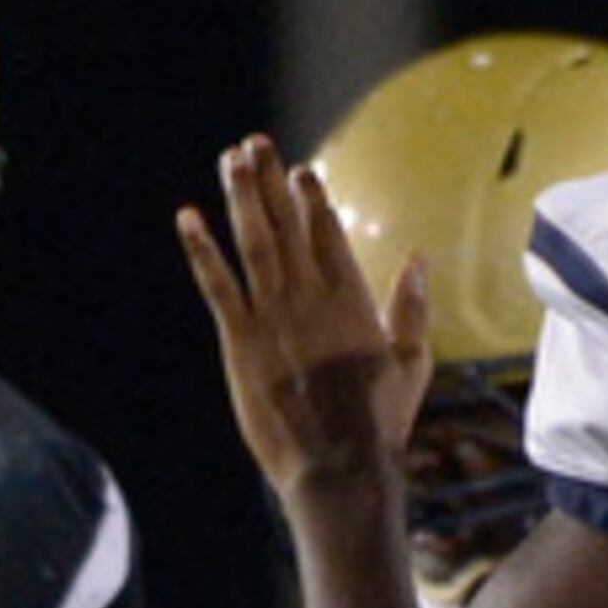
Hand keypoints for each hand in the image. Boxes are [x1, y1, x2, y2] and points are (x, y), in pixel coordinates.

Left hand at [175, 134, 433, 501]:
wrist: (338, 464)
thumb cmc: (379, 421)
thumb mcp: (412, 362)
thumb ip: (412, 307)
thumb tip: (420, 258)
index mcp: (352, 300)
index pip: (328, 234)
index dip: (311, 199)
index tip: (300, 170)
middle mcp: (311, 297)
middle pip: (287, 225)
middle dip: (270, 181)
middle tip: (255, 143)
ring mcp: (274, 316)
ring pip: (253, 242)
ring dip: (240, 197)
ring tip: (231, 159)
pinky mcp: (241, 340)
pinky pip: (217, 285)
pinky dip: (201, 250)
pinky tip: (187, 218)